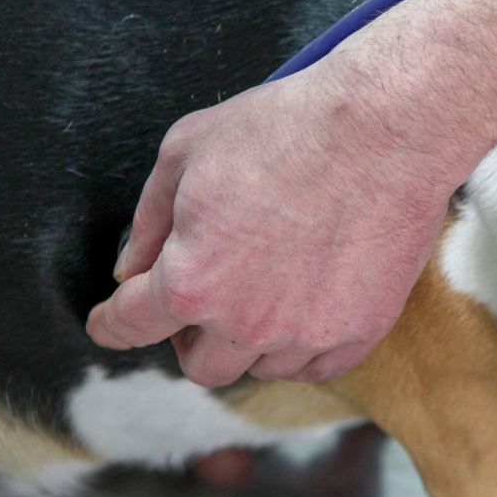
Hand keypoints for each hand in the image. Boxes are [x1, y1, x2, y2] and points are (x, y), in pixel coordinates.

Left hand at [86, 59, 456, 385]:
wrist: (385, 130)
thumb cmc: (287, 129)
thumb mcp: (187, 150)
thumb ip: (149, 220)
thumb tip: (130, 269)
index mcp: (192, 282)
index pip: (131, 325)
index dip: (111, 324)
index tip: (110, 324)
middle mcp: (246, 323)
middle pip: (201, 366)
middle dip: (191, 337)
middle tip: (206, 300)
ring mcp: (307, 335)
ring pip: (262, 368)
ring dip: (252, 341)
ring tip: (269, 291)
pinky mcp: (360, 333)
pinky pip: (317, 367)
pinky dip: (303, 346)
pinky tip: (307, 309)